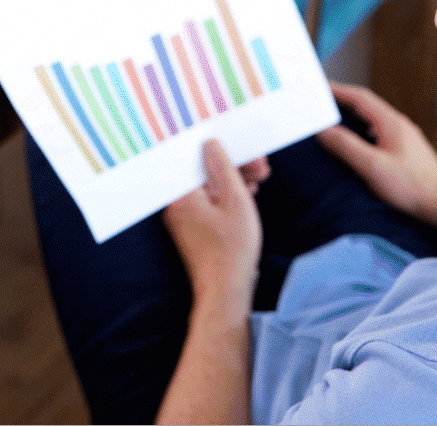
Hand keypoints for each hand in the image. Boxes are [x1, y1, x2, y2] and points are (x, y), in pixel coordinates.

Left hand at [163, 140, 262, 308]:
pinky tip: (247, 194)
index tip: (242, 147)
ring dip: (233, 179)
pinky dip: (226, 195)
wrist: (225, 291)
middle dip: (233, 164)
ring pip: (208, 184)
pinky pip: (208, 200)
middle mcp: (176, 202)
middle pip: (203, 169)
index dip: (221, 148)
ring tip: (259, 178)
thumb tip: (210, 144)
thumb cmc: (231, 249)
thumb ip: (222, 168)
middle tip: (260, 165)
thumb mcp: (235, 200)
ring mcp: (183, 215)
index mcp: (180, 193)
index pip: (195, 156)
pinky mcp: (192, 225)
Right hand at [317, 81, 436, 228]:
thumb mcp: (372, 166)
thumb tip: (323, 130)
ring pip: (373, 118)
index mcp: (391, 123)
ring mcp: (404, 137)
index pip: (360, 98)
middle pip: (367, 105)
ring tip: (334, 118)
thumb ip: (346, 146)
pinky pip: (380, 131)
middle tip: (323, 101)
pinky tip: (356, 140)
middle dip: (344, 101)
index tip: (320, 88)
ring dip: (353, 115)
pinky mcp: (406, 150)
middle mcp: (399, 125)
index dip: (338, 91)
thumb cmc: (411, 186)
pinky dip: (362, 129)